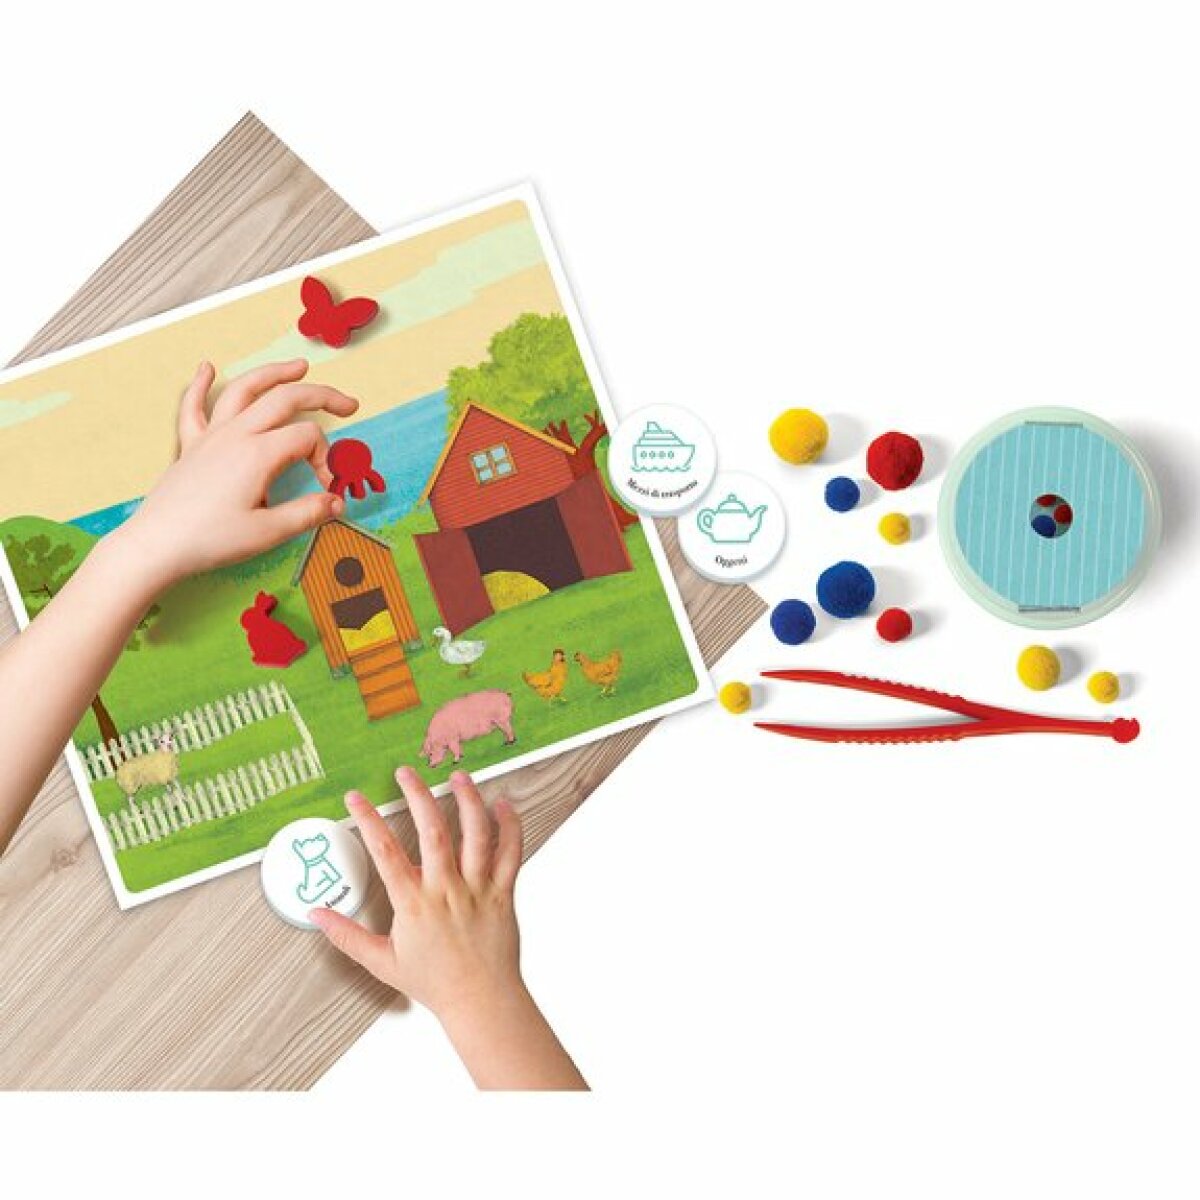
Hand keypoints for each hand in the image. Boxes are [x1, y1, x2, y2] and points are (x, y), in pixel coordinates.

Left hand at [122, 359, 356, 586]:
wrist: (157, 546)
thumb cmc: (210, 540)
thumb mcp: (268, 533)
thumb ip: (308, 513)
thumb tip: (337, 502)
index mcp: (258, 454)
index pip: (307, 438)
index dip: (327, 459)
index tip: (327, 488)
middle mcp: (235, 435)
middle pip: (284, 398)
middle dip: (322, 395)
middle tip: (349, 403)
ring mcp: (211, 436)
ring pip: (244, 390)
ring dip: (274, 373)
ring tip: (298, 366)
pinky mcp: (191, 446)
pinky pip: (194, 406)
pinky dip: (201, 384)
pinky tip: (207, 368)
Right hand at [313, 767, 523, 1020]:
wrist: (480, 1000)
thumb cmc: (434, 982)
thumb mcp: (382, 962)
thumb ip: (347, 936)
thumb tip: (316, 916)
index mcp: (413, 904)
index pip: (385, 852)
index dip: (368, 820)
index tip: (356, 798)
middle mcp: (446, 890)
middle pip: (432, 830)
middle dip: (417, 795)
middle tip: (406, 772)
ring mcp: (477, 888)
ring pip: (476, 833)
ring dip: (467, 799)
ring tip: (458, 776)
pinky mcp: (503, 891)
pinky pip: (511, 852)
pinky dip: (510, 825)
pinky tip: (503, 804)